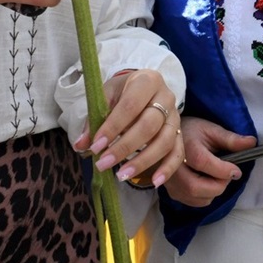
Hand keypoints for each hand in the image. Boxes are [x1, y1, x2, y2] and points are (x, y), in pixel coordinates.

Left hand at [74, 68, 182, 185]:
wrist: (143, 88)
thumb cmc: (123, 92)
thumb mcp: (106, 96)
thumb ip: (95, 119)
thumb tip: (81, 145)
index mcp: (147, 81)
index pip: (130, 105)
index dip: (113, 127)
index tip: (95, 146)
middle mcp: (166, 97)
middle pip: (149, 125)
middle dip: (124, 147)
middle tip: (103, 163)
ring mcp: (175, 116)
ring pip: (164, 141)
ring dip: (143, 161)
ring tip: (121, 175)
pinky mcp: (180, 133)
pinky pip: (178, 153)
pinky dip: (168, 169)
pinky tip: (155, 182)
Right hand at [162, 117, 251, 206]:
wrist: (170, 139)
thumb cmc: (192, 132)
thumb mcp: (212, 130)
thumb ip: (231, 139)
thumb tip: (252, 143)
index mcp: (185, 148)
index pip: (203, 163)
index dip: (223, 170)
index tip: (236, 171)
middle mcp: (174, 168)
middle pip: (196, 187)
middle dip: (219, 185)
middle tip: (228, 176)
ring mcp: (171, 183)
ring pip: (197, 198)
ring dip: (214, 192)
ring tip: (217, 177)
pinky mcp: (173, 192)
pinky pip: (194, 202)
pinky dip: (206, 196)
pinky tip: (208, 183)